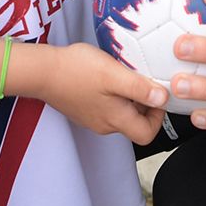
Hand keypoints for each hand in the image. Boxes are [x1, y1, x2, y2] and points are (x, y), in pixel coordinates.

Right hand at [37, 41, 167, 143]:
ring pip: (121, 112)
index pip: (148, 134)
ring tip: (123, 74)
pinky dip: (113, 93)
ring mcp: (93, 118)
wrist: (42, 71)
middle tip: (141, 79)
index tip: (156, 94)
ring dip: (128, 95)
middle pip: (135, 123)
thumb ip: (141, 89)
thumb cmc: (75, 71)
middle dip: (144, 102)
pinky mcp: (84, 109)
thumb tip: (163, 99)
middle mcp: (105, 125)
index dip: (158, 116)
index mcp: (115, 120)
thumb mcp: (114, 75)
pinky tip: (106, 75)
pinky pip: (107, 105)